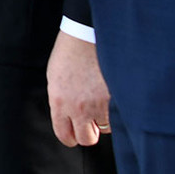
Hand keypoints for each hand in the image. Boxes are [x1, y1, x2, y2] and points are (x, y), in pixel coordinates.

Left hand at [46, 31, 110, 147]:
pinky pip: (118, 116)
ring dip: (104, 120)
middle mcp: (78, 108)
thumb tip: (68, 120)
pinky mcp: (116, 98)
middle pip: (87, 139)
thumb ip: (61, 102)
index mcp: (59, 103)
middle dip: (90, 132)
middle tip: (92, 122)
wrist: (87, 34)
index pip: (65, 136)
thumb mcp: (55, 79)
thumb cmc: (69, 53)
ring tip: (102, 103)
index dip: (71, 136)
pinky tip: (113, 97)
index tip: (76, 133)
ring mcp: (99, 104)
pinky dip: (117, 111)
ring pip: (105, 128)